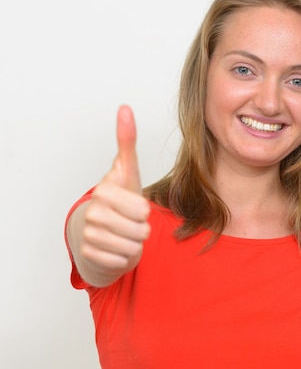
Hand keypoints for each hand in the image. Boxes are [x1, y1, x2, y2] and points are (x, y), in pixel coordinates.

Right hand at [78, 106, 150, 283]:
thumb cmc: (119, 197)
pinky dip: (125, 256)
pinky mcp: (89, 254)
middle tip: (131, 221)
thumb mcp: (128, 170)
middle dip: (141, 228)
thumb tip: (125, 108)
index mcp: (104, 190)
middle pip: (139, 230)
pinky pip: (121, 260)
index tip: (134, 205)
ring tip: (125, 232)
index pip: (141, 209)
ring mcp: (88, 234)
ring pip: (132, 247)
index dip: (144, 210)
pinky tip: (117, 246)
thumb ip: (127, 141)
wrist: (102, 226)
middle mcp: (92, 211)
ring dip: (134, 243)